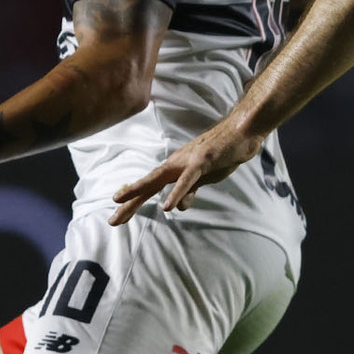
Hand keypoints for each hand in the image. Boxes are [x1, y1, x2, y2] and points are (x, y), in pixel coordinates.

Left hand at [109, 122, 262, 224]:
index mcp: (175, 169)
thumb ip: (189, 192)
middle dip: (128, 202)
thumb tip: (178, 207)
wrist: (241, 133)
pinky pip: (187, 181)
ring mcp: (187, 162)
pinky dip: (176, 193)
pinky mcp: (202, 162)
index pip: (150, 186)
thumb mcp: (203, 179)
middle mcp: (175, 164)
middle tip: (112, 220)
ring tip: (122, 205)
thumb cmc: (222, 154)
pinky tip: (168, 206)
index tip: (118, 213)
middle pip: (147, 185)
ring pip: (158, 179)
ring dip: (139, 192)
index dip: (133, 199)